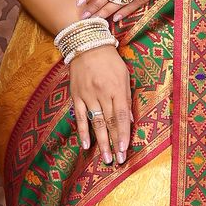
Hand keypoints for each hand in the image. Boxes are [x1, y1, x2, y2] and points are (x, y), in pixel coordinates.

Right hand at [69, 45, 131, 162]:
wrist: (86, 45)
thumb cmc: (110, 61)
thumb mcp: (124, 76)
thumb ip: (126, 98)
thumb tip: (129, 120)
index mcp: (116, 88)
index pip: (120, 116)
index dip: (123, 133)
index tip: (125, 149)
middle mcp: (101, 94)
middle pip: (109, 122)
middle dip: (114, 143)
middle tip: (118, 160)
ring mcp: (87, 96)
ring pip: (95, 123)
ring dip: (101, 142)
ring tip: (106, 158)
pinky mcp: (76, 96)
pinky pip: (79, 117)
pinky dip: (82, 132)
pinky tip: (86, 145)